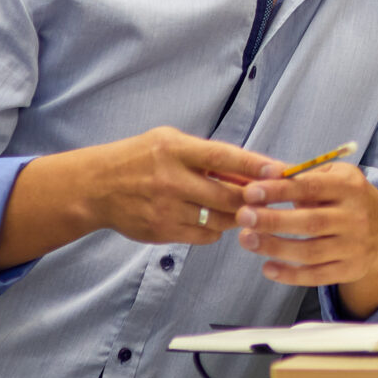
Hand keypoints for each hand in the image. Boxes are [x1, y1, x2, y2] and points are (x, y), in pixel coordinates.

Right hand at [77, 127, 280, 247]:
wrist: (97, 187)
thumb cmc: (141, 158)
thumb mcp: (171, 142)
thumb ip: (208, 156)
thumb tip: (253, 171)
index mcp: (175, 150)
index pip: (223, 158)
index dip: (255, 165)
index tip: (281, 170)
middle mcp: (171, 179)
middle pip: (227, 195)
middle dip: (254, 199)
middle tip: (271, 198)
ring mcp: (165, 209)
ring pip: (219, 219)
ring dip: (237, 215)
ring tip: (242, 207)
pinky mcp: (161, 231)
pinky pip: (204, 235)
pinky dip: (215, 228)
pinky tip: (211, 218)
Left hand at [236, 163, 377, 315]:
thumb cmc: (348, 199)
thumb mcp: (335, 177)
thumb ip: (301, 175)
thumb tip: (265, 172)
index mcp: (350, 188)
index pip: (312, 188)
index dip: (280, 190)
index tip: (251, 191)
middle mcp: (355, 217)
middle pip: (310, 222)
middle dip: (273, 220)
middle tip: (243, 216)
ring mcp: (354, 246)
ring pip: (310, 252)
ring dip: (275, 247)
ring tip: (246, 239)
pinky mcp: (351, 270)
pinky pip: (317, 276)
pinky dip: (290, 275)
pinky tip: (267, 268)